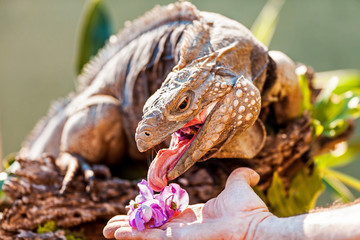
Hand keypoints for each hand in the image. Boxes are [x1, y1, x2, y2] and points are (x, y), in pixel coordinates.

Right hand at [103, 168, 272, 238]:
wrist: (252, 227)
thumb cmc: (247, 211)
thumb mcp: (238, 187)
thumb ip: (240, 178)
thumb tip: (251, 174)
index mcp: (193, 216)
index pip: (165, 214)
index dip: (150, 211)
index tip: (137, 206)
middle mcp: (182, 228)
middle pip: (150, 226)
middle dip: (132, 224)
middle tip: (113, 224)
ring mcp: (177, 236)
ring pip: (144, 233)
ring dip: (126, 230)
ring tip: (108, 229)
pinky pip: (147, 237)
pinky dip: (131, 235)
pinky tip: (116, 232)